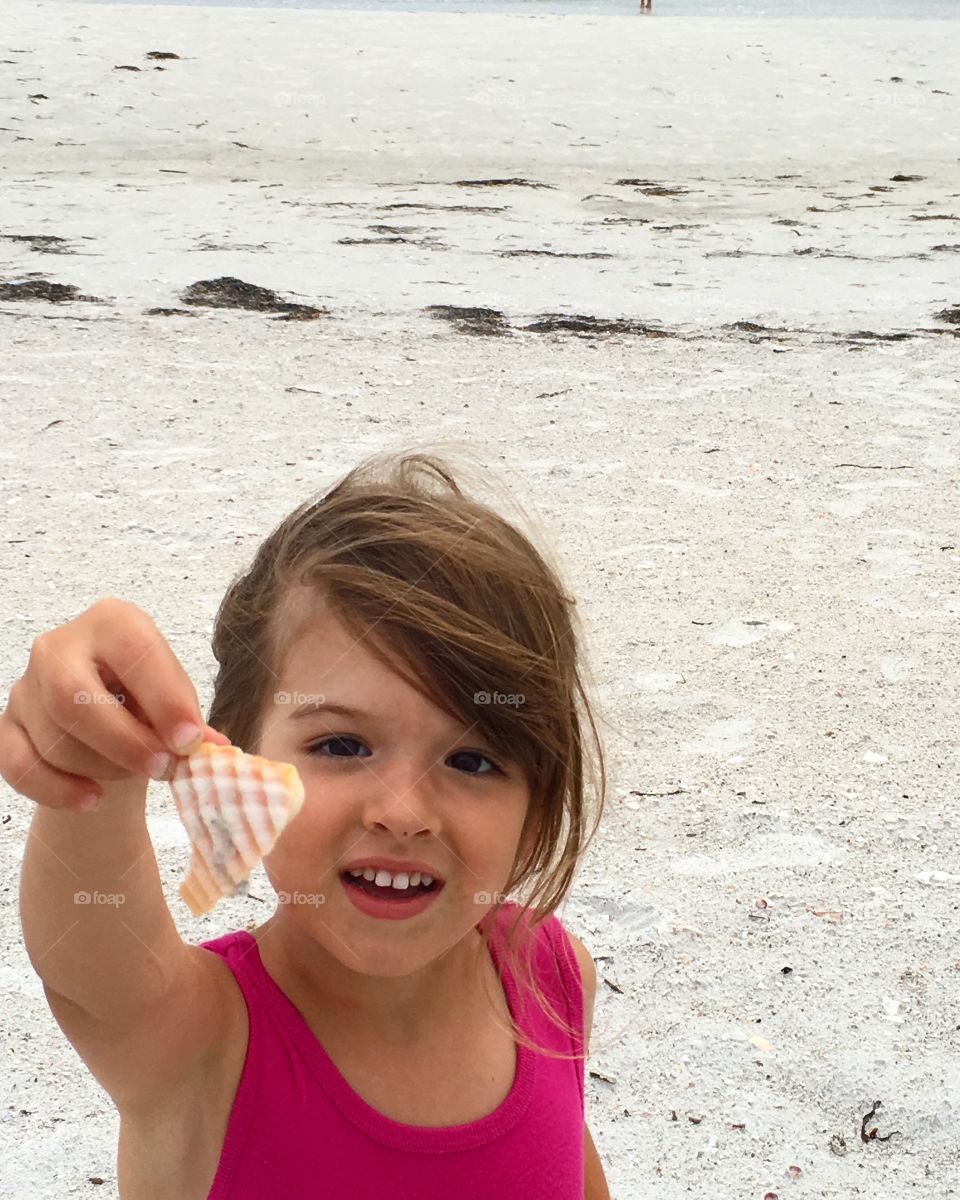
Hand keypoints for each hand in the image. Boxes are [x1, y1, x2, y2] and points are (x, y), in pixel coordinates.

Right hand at [0, 597, 229, 810]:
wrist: (108, 721)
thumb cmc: (146, 700)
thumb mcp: (174, 698)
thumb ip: (187, 717)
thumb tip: (207, 745)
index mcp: (112, 621)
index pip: (133, 651)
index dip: (163, 698)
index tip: (190, 740)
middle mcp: (60, 646)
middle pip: (72, 695)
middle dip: (124, 741)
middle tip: (164, 767)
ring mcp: (26, 686)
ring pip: (54, 740)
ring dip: (103, 768)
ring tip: (137, 771)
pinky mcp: (7, 726)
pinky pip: (21, 767)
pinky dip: (60, 791)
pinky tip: (93, 798)